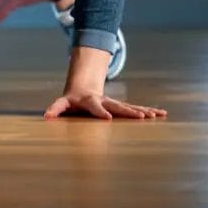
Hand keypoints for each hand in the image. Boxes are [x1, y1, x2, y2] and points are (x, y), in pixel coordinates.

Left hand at [44, 90, 166, 119]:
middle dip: (129, 112)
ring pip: (130, 107)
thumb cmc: (72, 101)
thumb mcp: (62, 103)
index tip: (107, 118)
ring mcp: (115, 103)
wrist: (83, 89)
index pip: (95, 107)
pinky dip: (149, 111)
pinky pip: (137, 109)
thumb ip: (55, 109)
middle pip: (117, 106)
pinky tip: (162, 114)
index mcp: (90, 101)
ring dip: (143, 111)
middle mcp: (105, 101)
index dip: (100, 112)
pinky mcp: (122, 107)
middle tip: (142, 117)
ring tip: (156, 115)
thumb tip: (45, 117)